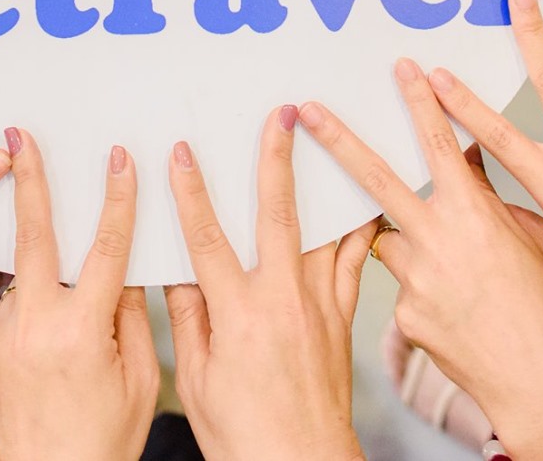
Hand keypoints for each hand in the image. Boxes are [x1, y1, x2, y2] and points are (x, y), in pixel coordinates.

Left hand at [0, 132, 158, 460]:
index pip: (106, 249)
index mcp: (81, 332)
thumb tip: (125, 264)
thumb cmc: (103, 440)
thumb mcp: (137, 379)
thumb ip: (130, 315)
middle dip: (28, 182)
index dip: (117, 200)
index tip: (119, 159)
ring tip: (61, 343)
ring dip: (44, 288)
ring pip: (24, 285)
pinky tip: (41, 361)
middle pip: (32, 237)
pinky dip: (28, 321)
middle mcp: (33, 328)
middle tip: (18, 139)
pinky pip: (8, 315)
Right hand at [165, 112, 371, 460]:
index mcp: (238, 315)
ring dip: (326, 178)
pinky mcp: (344, 318)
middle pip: (278, 214)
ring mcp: (320, 306)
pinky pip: (356, 259)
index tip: (182, 151)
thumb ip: (189, 317)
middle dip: (276, 159)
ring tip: (332, 136)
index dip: (191, 192)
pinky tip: (366, 194)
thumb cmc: (246, 435)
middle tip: (281, 114)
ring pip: (325, 228)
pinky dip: (360, 224)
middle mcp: (283, 300)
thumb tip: (177, 269)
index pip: (207, 238)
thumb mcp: (199, 378)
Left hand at [299, 64, 542, 458]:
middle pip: (377, 180)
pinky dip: (422, 294)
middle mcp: (438, 242)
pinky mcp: (402, 315)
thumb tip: (464, 157)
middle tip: (308, 109)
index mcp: (473, 217)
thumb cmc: (541, 313)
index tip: (402, 68)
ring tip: (455, 276)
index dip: (421, 104)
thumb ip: (484, 199)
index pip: (439, 146)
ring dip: (407, 244)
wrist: (536, 383)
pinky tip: (455, 318)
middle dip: (339, 141)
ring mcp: (414, 280)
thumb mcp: (521, 243)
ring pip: (391, 244)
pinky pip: (401, 290)